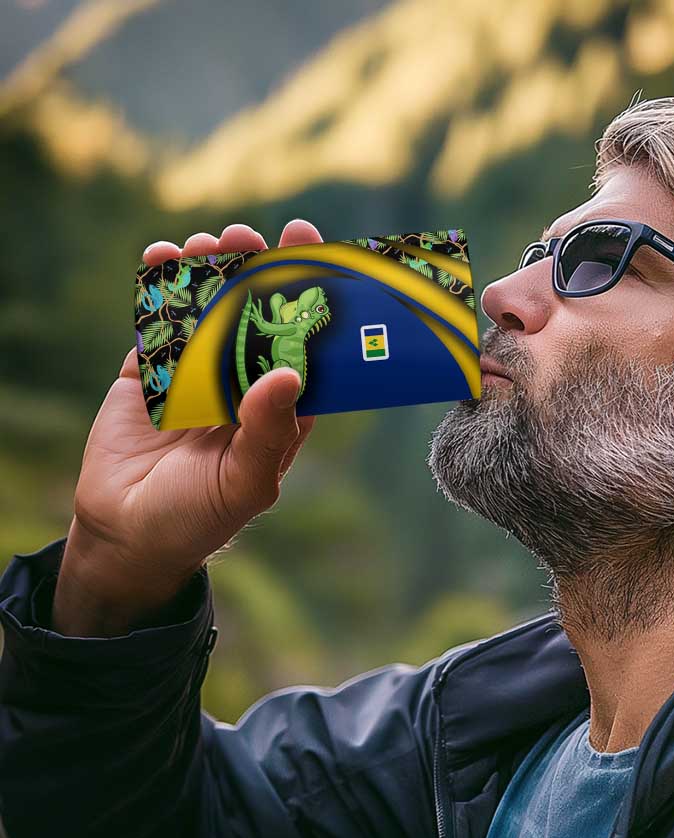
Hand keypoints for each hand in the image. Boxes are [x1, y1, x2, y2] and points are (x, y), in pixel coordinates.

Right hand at [53, 220, 324, 636]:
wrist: (127, 535)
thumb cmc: (200, 517)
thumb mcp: (245, 483)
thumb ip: (268, 432)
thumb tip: (289, 373)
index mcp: (280, 408)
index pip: (303, 345)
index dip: (310, 300)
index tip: (314, 253)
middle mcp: (243, 383)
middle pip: (255, 315)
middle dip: (256, 271)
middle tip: (251, 235)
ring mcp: (197, 374)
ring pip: (208, 309)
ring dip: (210, 271)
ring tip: (209, 242)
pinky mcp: (151, 371)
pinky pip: (159, 322)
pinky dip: (160, 288)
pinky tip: (162, 257)